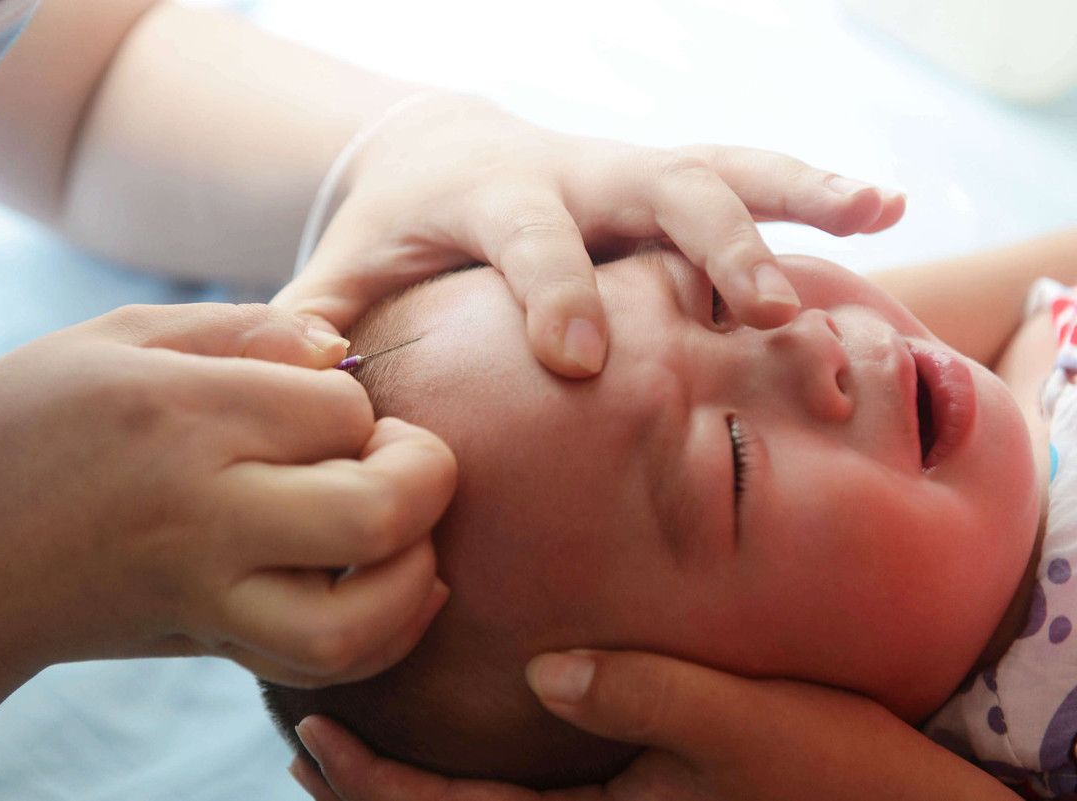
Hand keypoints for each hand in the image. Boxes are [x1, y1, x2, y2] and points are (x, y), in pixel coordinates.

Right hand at [0, 303, 455, 752]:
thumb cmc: (27, 427)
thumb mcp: (116, 339)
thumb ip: (242, 331)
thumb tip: (343, 349)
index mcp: (182, 418)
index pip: (341, 411)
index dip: (361, 401)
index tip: (326, 402)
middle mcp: (202, 514)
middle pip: (375, 515)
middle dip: (427, 479)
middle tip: (403, 456)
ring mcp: (207, 595)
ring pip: (358, 624)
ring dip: (419, 574)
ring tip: (408, 530)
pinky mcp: (214, 645)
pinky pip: (326, 664)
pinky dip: (389, 631)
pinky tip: (402, 582)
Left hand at [275, 94, 905, 377]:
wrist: (437, 159)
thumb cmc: (393, 235)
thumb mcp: (342, 271)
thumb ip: (314, 326)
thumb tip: (305, 389)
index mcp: (486, 198)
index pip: (526, 236)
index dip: (553, 290)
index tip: (580, 359)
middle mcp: (572, 174)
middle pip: (651, 188)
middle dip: (709, 247)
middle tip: (763, 313)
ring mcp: (625, 174)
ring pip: (717, 171)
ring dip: (791, 201)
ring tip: (872, 216)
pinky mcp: (661, 182)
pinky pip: (742, 175)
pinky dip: (810, 191)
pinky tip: (881, 208)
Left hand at [288, 650, 1016, 800]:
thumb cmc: (838, 774)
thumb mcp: (744, 724)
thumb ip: (640, 694)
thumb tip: (539, 669)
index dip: (373, 786)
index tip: (310, 737)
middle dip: (371, 796)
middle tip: (306, 742)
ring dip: (411, 792)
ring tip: (353, 754)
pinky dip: (472, 783)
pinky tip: (468, 741)